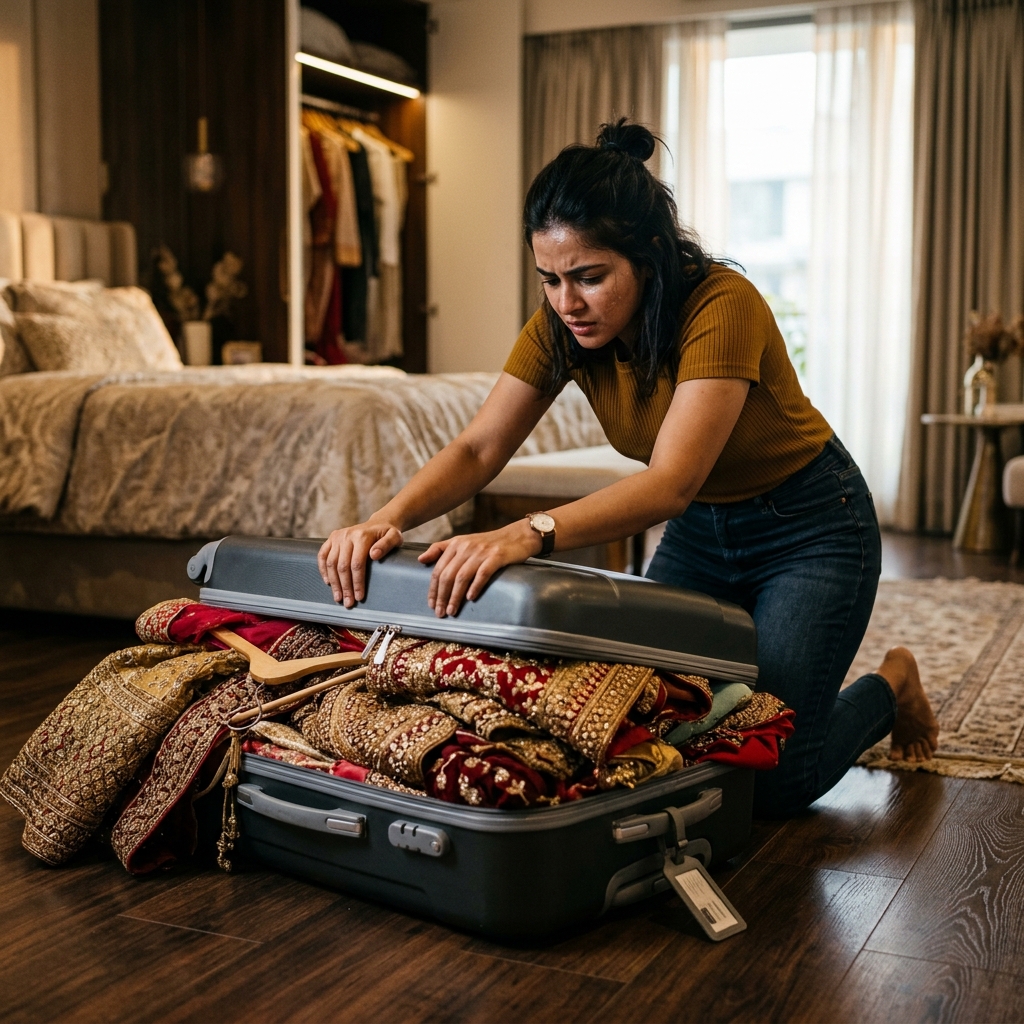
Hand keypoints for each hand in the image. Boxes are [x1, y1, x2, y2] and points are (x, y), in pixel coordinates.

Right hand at [318, 521, 402, 606]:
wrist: (378, 524)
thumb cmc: (387, 534)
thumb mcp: (394, 537)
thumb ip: (386, 545)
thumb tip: (374, 555)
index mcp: (362, 536)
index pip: (357, 564)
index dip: (357, 582)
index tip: (360, 597)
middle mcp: (347, 535)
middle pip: (343, 566)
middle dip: (345, 587)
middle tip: (348, 603)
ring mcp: (338, 536)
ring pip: (331, 563)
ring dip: (334, 583)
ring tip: (338, 597)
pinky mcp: (331, 538)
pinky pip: (322, 555)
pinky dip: (323, 570)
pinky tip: (328, 582)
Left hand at [419, 520, 542, 616]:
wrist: (517, 536)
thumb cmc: (489, 543)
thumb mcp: (463, 541)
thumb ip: (441, 549)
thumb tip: (421, 559)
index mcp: (456, 543)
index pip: (439, 569)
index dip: (433, 589)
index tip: (432, 604)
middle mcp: (466, 546)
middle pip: (448, 575)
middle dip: (442, 596)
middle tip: (440, 612)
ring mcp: (481, 552)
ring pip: (462, 577)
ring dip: (455, 596)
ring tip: (452, 611)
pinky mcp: (496, 556)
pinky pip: (482, 574)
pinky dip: (475, 587)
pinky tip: (470, 598)